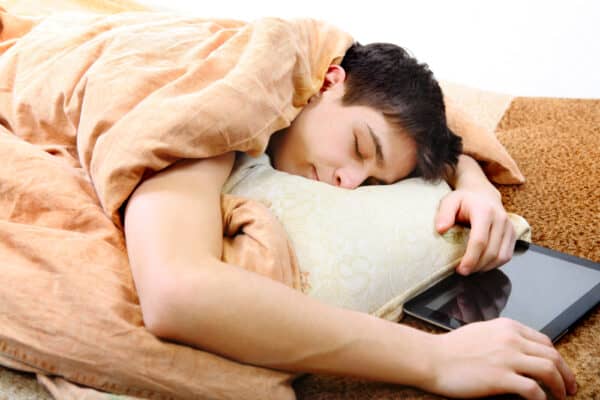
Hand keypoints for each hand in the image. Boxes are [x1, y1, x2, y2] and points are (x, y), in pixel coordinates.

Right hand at [426, 318, 576, 399]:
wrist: (432, 358)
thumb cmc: (450, 349)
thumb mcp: (481, 332)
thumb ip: (502, 337)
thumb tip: (519, 349)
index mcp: (507, 327)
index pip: (544, 340)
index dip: (555, 357)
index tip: (559, 369)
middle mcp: (510, 339)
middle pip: (552, 355)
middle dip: (565, 373)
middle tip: (569, 386)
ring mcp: (506, 358)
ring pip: (549, 370)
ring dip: (560, 386)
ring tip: (561, 396)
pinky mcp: (500, 377)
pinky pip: (533, 390)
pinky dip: (542, 398)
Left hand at [435, 187, 515, 274]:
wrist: (482, 193)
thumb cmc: (464, 199)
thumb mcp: (449, 201)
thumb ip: (444, 214)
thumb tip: (441, 229)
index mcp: (484, 211)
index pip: (480, 240)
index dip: (471, 258)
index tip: (460, 269)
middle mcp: (500, 218)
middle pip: (491, 251)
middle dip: (477, 266)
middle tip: (462, 271)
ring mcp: (509, 226)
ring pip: (502, 256)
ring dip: (486, 267)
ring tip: (471, 268)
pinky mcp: (513, 233)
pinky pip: (507, 255)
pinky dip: (495, 264)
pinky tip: (482, 264)